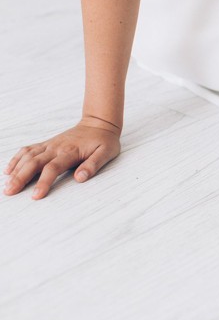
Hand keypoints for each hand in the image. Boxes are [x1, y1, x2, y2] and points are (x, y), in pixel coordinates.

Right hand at [3, 117, 120, 199]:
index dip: (43, 182)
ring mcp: (50, 145)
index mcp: (70, 152)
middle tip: (9, 192)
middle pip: (34, 162)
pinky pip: (28, 150)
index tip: (36, 196)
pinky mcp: (47, 143)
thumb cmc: (104, 141)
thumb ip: (93, 165)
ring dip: (16, 170)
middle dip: (20, 177)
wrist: (99, 123)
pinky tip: (9, 170)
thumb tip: (80, 178)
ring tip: (7, 185)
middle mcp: (56, 147)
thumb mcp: (106, 153)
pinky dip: (17, 159)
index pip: (53, 168)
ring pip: (28, 156)